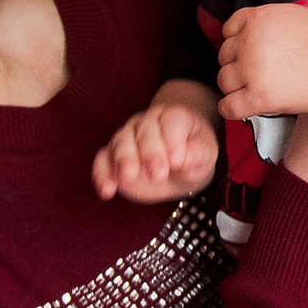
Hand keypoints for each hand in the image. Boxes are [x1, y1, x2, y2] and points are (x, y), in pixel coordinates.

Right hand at [90, 100, 218, 201]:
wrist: (178, 166)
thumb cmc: (194, 156)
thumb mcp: (205, 155)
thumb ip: (197, 154)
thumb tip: (184, 160)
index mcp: (174, 116)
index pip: (171, 121)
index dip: (173, 140)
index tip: (177, 161)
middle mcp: (148, 122)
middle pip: (145, 131)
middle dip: (149, 152)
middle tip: (157, 174)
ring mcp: (127, 136)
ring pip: (121, 142)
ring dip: (123, 160)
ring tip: (128, 177)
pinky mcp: (112, 156)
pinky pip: (102, 160)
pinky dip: (102, 174)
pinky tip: (107, 191)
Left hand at [217, 0, 307, 119]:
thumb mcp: (307, 9)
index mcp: (257, 18)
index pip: (228, 29)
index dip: (237, 41)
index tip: (248, 49)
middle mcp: (249, 42)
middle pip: (223, 55)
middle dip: (236, 64)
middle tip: (255, 71)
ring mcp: (251, 70)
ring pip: (224, 80)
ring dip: (235, 86)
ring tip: (253, 87)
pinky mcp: (257, 96)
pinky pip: (228, 106)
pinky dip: (232, 108)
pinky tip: (243, 105)